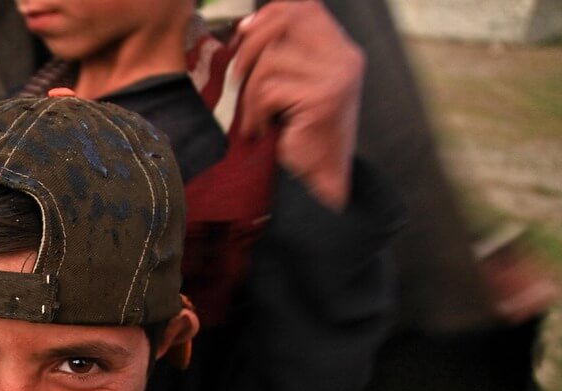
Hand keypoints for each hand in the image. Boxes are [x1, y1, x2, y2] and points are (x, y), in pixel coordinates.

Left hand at [232, 0, 363, 209]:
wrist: (320, 182)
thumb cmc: (300, 136)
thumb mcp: (294, 87)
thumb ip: (284, 55)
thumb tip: (246, 26)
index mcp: (342, 50)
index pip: (306, 8)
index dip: (270, 14)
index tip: (243, 34)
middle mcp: (345, 58)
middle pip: (287, 21)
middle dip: (251, 45)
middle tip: (237, 76)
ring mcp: (337, 77)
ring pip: (271, 61)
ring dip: (250, 93)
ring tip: (254, 117)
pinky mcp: (322, 98)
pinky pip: (269, 90)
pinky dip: (255, 112)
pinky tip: (262, 130)